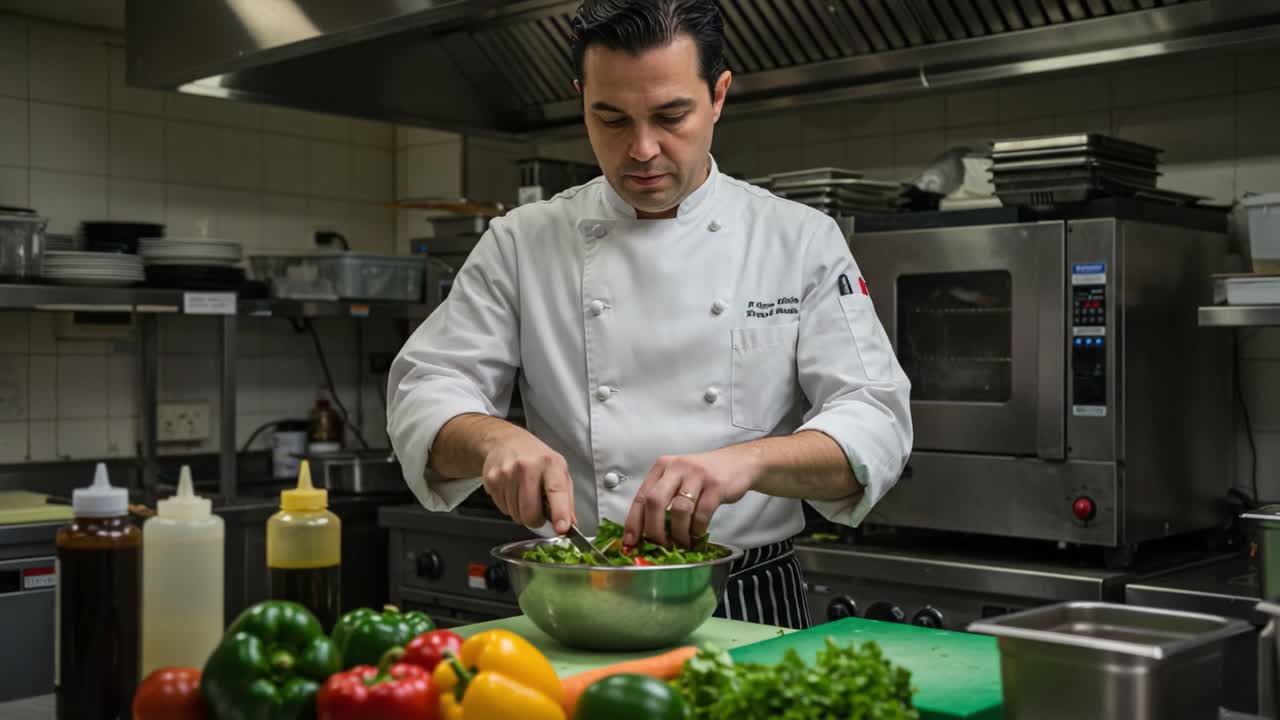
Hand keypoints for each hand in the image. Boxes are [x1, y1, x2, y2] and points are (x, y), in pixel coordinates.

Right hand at [481, 431, 573, 532]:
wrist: (506, 442)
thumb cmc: (537, 458)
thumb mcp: (558, 470)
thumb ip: (566, 498)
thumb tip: (571, 524)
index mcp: (550, 463)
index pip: (556, 490)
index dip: (560, 513)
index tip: (562, 528)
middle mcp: (527, 466)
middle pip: (530, 512)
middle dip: (536, 521)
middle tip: (538, 512)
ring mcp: (507, 473)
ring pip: (515, 514)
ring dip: (521, 513)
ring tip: (524, 495)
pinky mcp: (491, 479)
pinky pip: (502, 509)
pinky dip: (509, 506)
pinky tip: (512, 491)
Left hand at [623, 447, 759, 548]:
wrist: (739, 463)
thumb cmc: (703, 476)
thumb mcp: (678, 478)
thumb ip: (663, 497)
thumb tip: (646, 531)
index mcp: (662, 467)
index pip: (641, 496)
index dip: (634, 521)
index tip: (631, 542)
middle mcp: (676, 467)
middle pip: (655, 501)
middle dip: (654, 529)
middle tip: (659, 545)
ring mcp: (697, 475)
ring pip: (679, 509)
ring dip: (679, 532)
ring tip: (682, 542)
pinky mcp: (716, 485)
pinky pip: (702, 513)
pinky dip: (697, 529)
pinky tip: (697, 534)